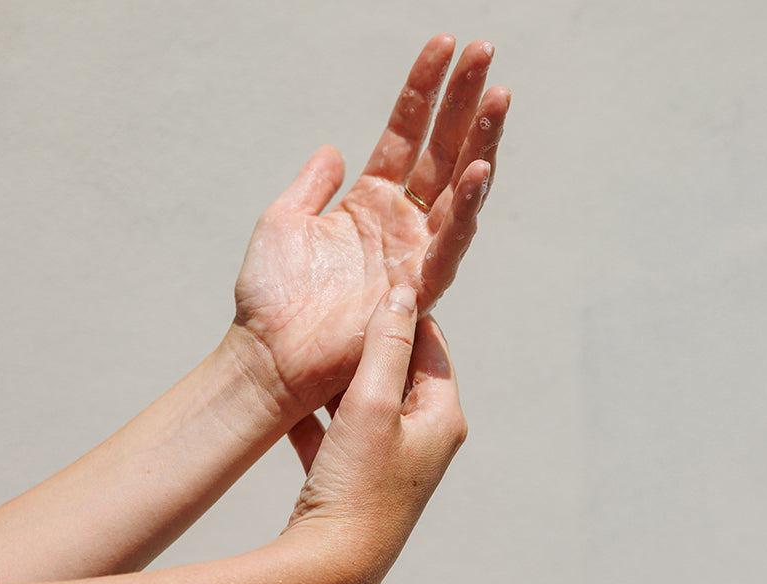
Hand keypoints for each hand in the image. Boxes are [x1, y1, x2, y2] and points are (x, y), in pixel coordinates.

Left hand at [230, 35, 509, 414]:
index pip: (405, 135)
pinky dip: (466, 211)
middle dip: (464, 104)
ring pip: (457, 193)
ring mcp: (411, 255)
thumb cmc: (270, 297)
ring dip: (480, 146)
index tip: (443, 45)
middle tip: (487, 54)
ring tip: (498, 99)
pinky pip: (450, 246)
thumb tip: (333, 149)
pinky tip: (480, 171)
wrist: (268, 354)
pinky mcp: (416, 290)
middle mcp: (398, 224)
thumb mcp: (283, 221)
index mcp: (368, 203)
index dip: (423, 92)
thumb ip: (311, 184)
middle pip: (441, 153)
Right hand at [282, 285, 465, 583]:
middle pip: (397, 375)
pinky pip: (337, 437)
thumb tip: (404, 295)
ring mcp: (390, 462)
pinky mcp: (358, 481)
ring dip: (336, 384)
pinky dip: (317, 420)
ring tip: (305, 358)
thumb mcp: (373, 404)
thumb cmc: (358, 486)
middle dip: (363, 349)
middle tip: (330, 321)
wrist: (332, 570)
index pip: (431, 348)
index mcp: (441, 418)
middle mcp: (423, 440)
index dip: (402, 317)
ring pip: (363, 405)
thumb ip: (387, 346)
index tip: (369, 291)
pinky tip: (287, 409)